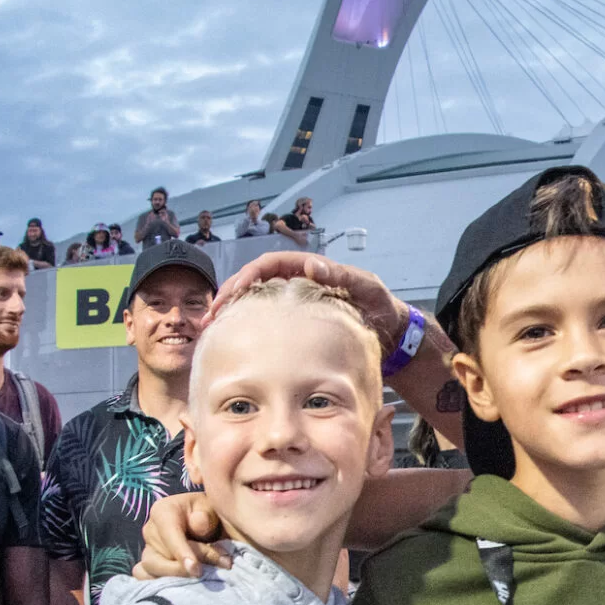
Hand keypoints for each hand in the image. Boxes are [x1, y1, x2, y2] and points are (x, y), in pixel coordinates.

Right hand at [135, 490, 230, 578]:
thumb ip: (206, 515)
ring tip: (204, 577)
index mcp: (162, 511)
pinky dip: (162, 584)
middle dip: (191, 564)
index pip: (169, 533)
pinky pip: (146, 578)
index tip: (196, 570)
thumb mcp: (211, 508)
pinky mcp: (148, 566)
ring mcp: (147, 550)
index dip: (182, 553)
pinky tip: (184, 586)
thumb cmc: (207, 515)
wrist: (202, 525)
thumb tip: (199, 525)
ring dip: (179, 577)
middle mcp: (150, 531)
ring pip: (155, 569)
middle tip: (221, 565)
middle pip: (165, 555)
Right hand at [220, 251, 407, 345]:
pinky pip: (264, 321)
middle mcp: (298, 283)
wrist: (392, 332)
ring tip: (211, 328)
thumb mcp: (368, 288)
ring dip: (231, 312)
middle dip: (229, 293)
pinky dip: (245, 328)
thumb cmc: (381, 306)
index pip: (270, 264)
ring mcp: (294, 304)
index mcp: (310, 270)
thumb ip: (344, 276)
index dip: (249, 274)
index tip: (234, 291)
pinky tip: (231, 341)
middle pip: (254, 281)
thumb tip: (313, 265)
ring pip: (254, 302)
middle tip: (212, 314)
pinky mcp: (294, 324)